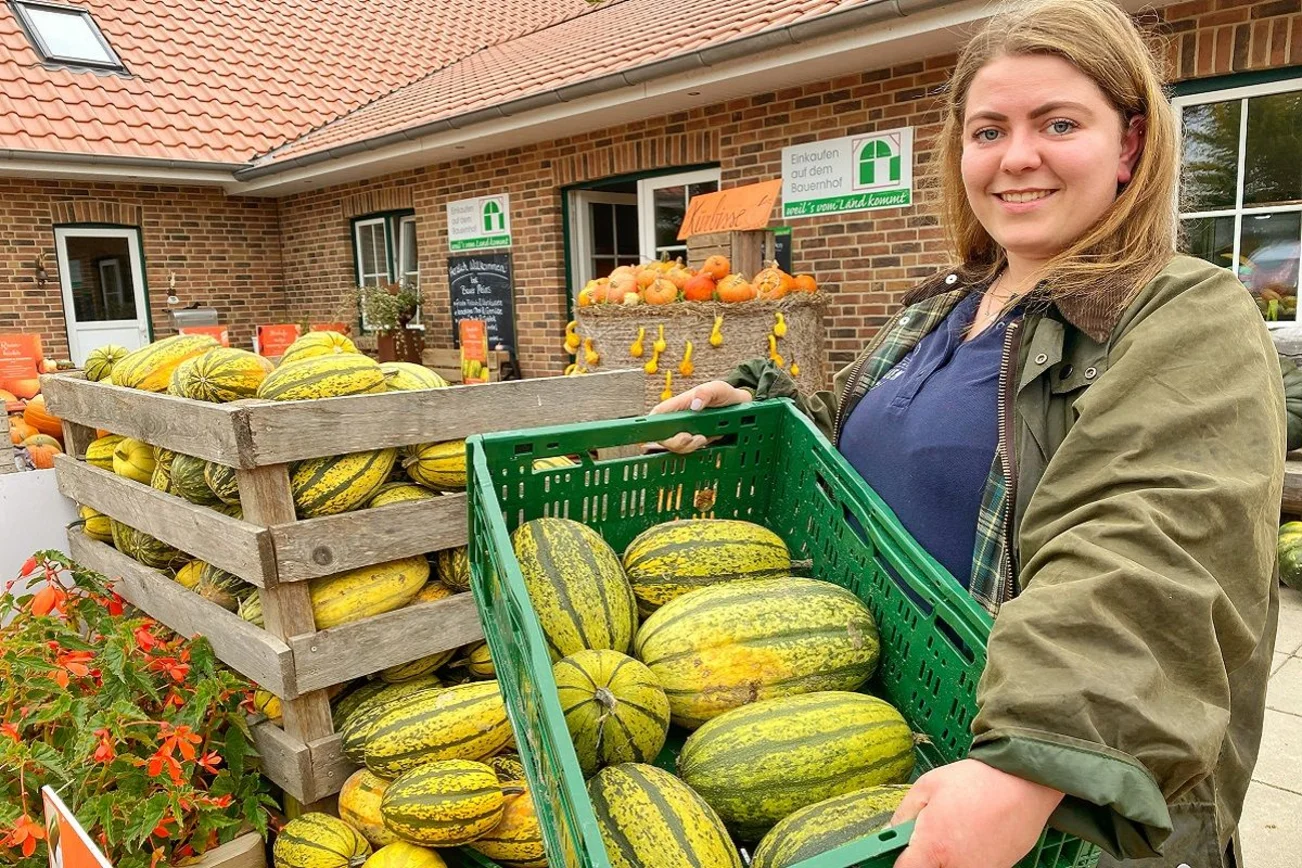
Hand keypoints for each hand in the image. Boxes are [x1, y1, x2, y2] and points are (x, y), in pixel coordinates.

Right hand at [649, 381, 752, 453]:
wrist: (739, 406)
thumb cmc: (725, 394)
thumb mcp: (718, 388)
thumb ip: (706, 392)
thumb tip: (695, 404)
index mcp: (680, 404)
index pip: (658, 414)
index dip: (653, 424)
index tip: (663, 432)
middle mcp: (679, 418)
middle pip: (663, 435)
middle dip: (675, 442)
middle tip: (690, 438)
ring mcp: (686, 429)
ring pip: (676, 445)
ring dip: (688, 447)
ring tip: (703, 438)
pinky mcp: (694, 439)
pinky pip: (688, 449)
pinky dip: (696, 449)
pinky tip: (706, 440)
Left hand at [890, 759, 1063, 867]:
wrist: (1023, 783)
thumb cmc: (973, 782)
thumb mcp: (927, 787)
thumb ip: (904, 815)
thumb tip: (892, 832)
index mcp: (933, 849)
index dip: (898, 861)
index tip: (899, 852)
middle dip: (925, 859)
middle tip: (928, 839)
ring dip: (947, 858)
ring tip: (956, 832)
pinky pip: (973, 867)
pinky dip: (968, 857)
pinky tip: (973, 836)